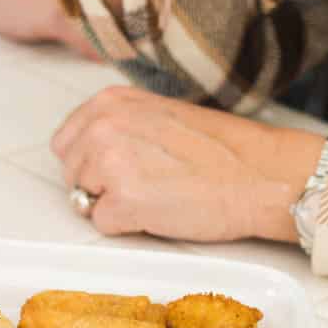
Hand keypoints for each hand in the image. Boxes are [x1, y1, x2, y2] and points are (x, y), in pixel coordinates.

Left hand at [50, 88, 320, 242]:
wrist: (262, 175)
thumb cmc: (221, 149)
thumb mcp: (158, 114)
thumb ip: (117, 127)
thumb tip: (86, 154)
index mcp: (109, 102)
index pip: (66, 143)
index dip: (91, 163)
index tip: (124, 166)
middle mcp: (102, 127)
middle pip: (72, 174)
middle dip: (101, 186)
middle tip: (149, 181)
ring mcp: (109, 163)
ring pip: (84, 200)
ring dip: (114, 205)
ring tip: (158, 192)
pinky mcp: (121, 200)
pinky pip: (103, 224)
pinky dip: (128, 225)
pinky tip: (161, 210)